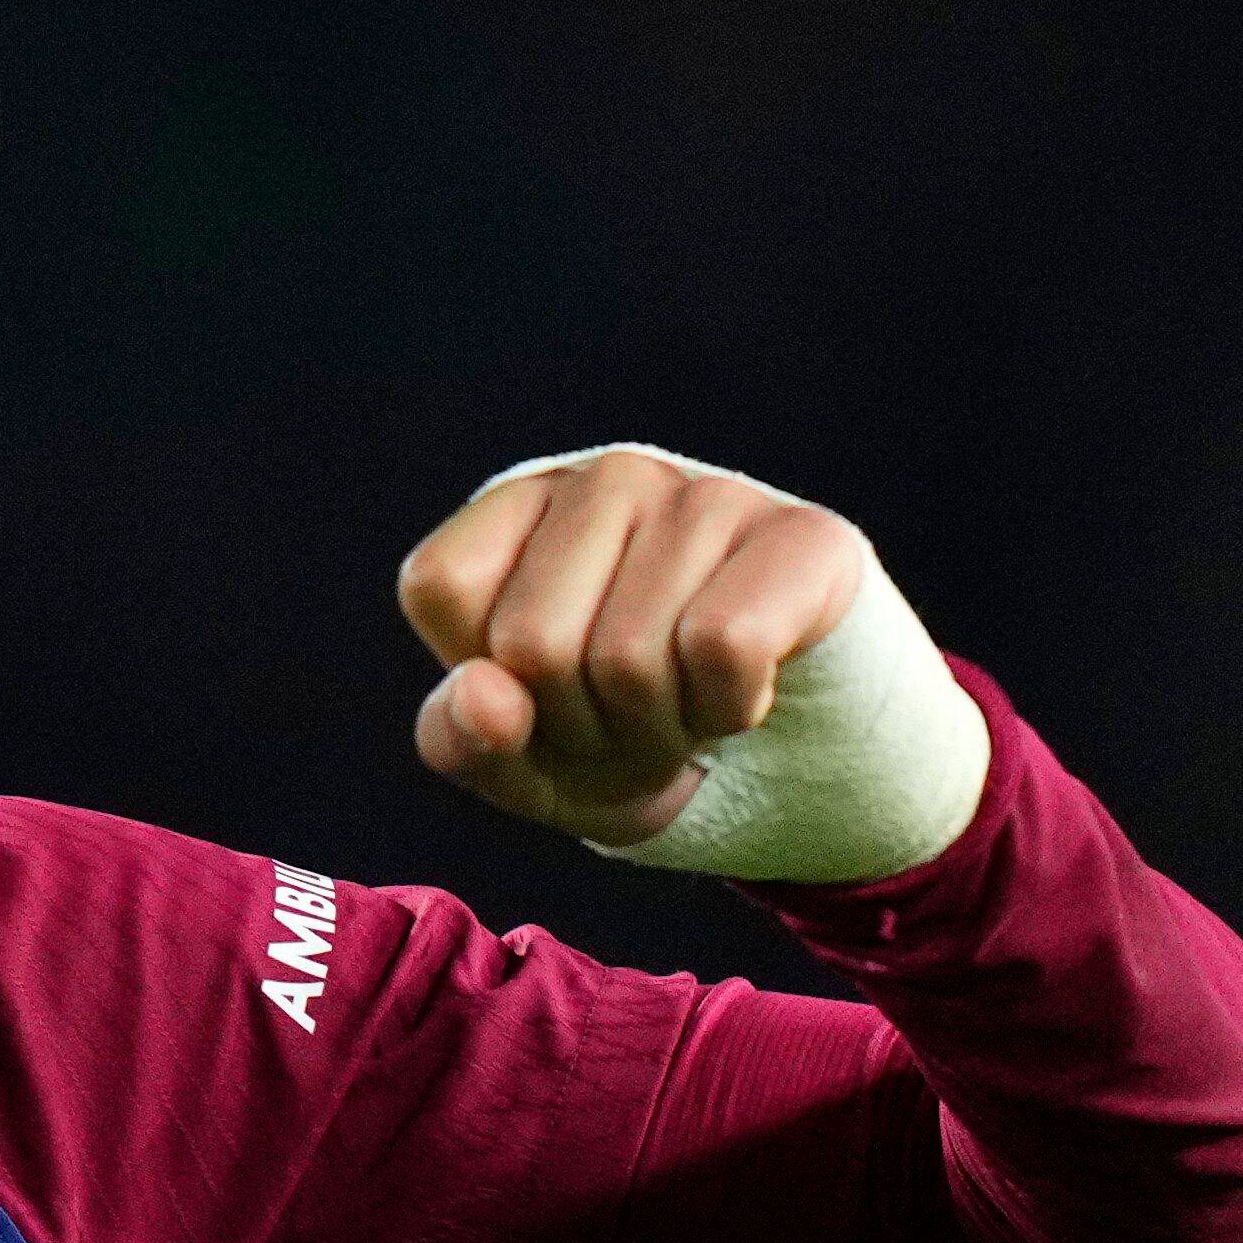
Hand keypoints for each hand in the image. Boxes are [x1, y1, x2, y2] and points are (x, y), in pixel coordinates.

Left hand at [397, 446, 877, 848]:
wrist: (788, 761)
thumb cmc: (627, 738)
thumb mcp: (521, 764)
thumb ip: (464, 738)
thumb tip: (485, 693)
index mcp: (519, 506)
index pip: (440, 584)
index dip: (490, 681)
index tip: (546, 696)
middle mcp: (608, 479)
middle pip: (533, 642)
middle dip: (580, 727)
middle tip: (629, 722)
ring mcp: (707, 494)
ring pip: (629, 661)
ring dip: (659, 733)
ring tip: (688, 708)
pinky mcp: (803, 536)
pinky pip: (724, 646)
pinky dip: (728, 709)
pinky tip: (746, 691)